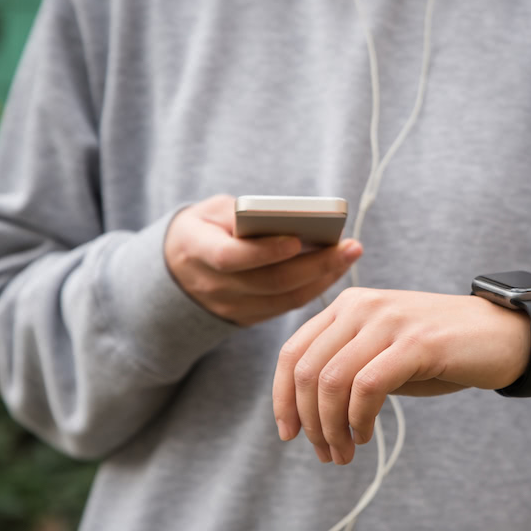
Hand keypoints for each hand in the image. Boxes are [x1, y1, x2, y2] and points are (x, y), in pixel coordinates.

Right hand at [164, 194, 362, 326]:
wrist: (179, 272)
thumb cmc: (204, 229)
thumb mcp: (209, 211)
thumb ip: (240, 214)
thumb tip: (285, 219)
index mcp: (196, 251)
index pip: (230, 258)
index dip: (264, 252)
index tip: (298, 240)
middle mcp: (213, 286)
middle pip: (270, 282)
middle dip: (315, 265)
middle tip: (349, 246)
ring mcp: (231, 308)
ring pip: (285, 300)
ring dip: (323, 278)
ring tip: (350, 254)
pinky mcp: (248, 319)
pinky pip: (287, 307)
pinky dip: (315, 288)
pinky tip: (336, 269)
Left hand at [272, 288, 530, 463]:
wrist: (505, 335)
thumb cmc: (443, 351)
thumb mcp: (384, 353)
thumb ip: (347, 367)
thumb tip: (307, 413)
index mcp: (348, 305)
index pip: (292, 352)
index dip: (281, 398)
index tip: (289, 434)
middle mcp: (362, 306)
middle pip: (306, 370)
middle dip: (308, 421)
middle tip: (325, 453)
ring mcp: (389, 322)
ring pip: (332, 381)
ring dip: (331, 428)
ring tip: (344, 452)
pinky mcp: (416, 342)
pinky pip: (367, 387)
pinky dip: (358, 419)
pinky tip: (365, 436)